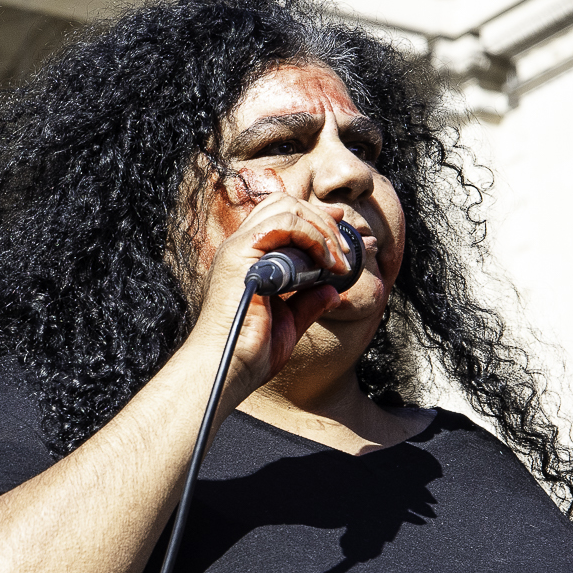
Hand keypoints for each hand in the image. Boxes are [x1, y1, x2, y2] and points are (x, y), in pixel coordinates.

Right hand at [179, 191, 349, 408]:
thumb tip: (335, 292)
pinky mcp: (240, 253)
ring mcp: (238, 248)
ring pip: (287, 208)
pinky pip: (285, 224)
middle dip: (322, 220)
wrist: (229, 369)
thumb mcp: (290, 323)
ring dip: (321, 229)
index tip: (339, 225)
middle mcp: (240, 248)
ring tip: (337, 260)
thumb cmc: (250, 354)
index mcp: (247, 261)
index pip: (280, 217)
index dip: (313, 217)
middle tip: (344, 252)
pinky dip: (312, 236)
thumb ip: (309, 303)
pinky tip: (325, 262)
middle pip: (284, 204)